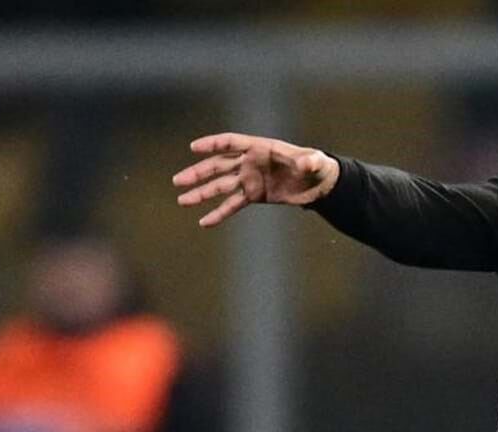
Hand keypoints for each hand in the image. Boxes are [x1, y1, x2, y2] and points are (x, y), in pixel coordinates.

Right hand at [172, 132, 340, 227]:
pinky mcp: (254, 196)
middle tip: (178, 181)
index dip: (213, 144)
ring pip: (220, 186)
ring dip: (201, 193)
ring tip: (182, 200)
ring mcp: (250, 179)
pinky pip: (233, 205)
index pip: (231, 142)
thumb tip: (306, 163)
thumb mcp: (315, 162)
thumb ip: (309, 161)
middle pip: (218, 166)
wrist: (319, 183)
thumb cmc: (316, 166)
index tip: (194, 148)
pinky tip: (204, 222)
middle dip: (198, 173)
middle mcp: (250, 162)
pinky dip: (219, 213)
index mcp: (260, 148)